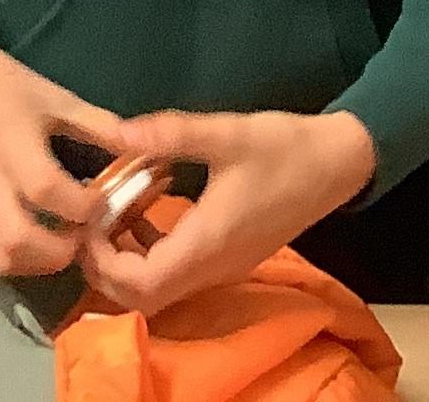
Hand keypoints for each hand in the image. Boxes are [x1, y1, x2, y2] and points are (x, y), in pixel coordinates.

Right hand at [0, 33, 120, 276]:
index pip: (54, 196)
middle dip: (62, 250)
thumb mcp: (53, 96)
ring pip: (0, 257)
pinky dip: (12, 252)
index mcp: (16, 151)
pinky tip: (31, 232)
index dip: (86, 207)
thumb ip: (97, 125)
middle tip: (83, 234)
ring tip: (59, 239)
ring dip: (36, 261)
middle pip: (22, 243)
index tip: (104, 200)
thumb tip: (138, 145)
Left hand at [77, 108, 376, 313]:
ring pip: (158, 288)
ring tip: (115, 208)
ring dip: (126, 259)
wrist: (339, 163)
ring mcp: (222, 268)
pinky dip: (150, 249)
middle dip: (105, 266)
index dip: (103, 262)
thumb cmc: (286, 148)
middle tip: (92, 219)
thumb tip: (118, 131)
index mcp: (208, 243)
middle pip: (141, 297)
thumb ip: (172, 133)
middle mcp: (212, 267)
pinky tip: (149, 206)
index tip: (89, 220)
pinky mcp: (228, 259)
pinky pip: (176, 272)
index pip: (140, 285)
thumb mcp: (229, 132)